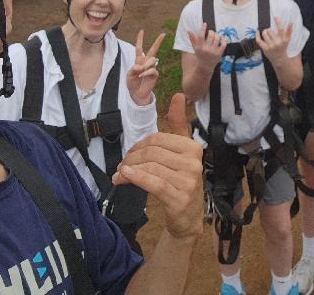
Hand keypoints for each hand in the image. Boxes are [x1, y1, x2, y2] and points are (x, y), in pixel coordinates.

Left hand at [113, 93, 203, 240]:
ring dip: (129, 171)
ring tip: (120, 175)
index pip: (158, 139)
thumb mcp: (181, 152)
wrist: (188, 218)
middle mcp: (194, 162)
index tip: (129, 155)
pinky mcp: (180, 197)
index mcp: (193, 147)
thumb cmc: (181, 181)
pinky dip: (136, 178)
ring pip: (150, 167)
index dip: (139, 146)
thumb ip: (178, 124)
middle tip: (121, 167)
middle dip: (132, 158)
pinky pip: (153, 182)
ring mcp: (188, 180)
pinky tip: (124, 177)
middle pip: (152, 152)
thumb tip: (178, 95)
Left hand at [126, 29, 165, 104]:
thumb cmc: (132, 83)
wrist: (136, 93)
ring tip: (140, 73)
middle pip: (153, 50)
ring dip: (145, 65)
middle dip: (158, 42)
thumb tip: (141, 66)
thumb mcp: (129, 75)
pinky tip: (142, 75)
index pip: (139, 48)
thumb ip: (134, 69)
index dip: (140, 39)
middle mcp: (146, 63)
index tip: (142, 31)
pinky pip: (152, 70)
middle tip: (163, 34)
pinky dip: (146, 72)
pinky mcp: (154, 75)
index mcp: (139, 61)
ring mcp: (151, 68)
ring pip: (152, 60)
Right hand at [187, 22, 226, 70]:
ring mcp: (214, 51)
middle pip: (211, 35)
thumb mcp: (195, 47)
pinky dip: (223, 39)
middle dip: (211, 32)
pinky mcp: (219, 53)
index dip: (203, 28)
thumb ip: (192, 39)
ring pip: (217, 38)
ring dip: (217, 35)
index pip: (201, 35)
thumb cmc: (200, 55)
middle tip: (211, 32)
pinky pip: (224, 44)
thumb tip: (188, 30)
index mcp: (200, 47)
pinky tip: (221, 38)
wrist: (205, 66)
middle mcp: (206, 49)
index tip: (205, 24)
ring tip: (215, 35)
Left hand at [255, 16, 292, 64]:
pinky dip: (257, 35)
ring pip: (264, 34)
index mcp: (283, 40)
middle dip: (269, 29)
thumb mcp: (287, 40)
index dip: (278, 22)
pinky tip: (257, 32)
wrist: (280, 59)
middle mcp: (277, 43)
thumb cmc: (283, 48)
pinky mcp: (265, 49)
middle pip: (270, 31)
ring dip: (264, 32)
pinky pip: (259, 40)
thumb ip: (289, 31)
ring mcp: (270, 46)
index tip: (275, 16)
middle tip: (270, 31)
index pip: (280, 29)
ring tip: (266, 33)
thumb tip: (290, 22)